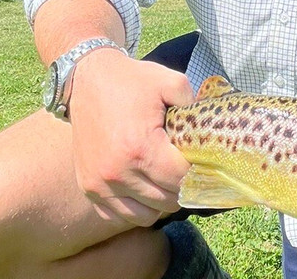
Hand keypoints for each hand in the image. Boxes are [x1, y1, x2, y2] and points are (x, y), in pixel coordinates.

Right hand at [66, 49, 194, 227]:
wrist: (86, 80)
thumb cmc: (131, 81)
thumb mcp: (170, 82)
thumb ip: (194, 106)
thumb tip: (210, 130)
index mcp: (141, 148)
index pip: (181, 179)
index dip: (197, 171)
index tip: (202, 161)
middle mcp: (118, 173)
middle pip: (167, 201)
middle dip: (182, 187)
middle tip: (185, 169)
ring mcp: (100, 184)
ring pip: (145, 216)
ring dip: (161, 202)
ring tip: (165, 180)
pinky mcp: (88, 188)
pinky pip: (118, 215)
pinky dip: (136, 208)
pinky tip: (144, 188)